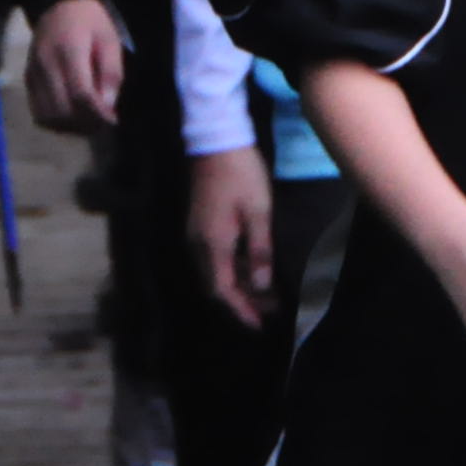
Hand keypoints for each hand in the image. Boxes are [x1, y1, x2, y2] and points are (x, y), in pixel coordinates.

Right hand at [24, 0, 124, 131]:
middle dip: (85, 123)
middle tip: (103, 124)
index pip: (81, 93)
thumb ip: (110, 72)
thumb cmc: (90, 22)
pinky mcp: (28, 80)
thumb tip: (107, 106)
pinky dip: (56, 122)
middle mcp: (46, 64)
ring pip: (48, 116)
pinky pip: (38, 112)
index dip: (98, 113)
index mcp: (69, 50)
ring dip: (70, 127)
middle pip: (63, 109)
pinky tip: (72, 118)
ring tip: (89, 123)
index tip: (112, 120)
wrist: (57, 6)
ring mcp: (33, 73)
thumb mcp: (109, 39)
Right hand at [187, 145, 275, 327]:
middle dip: (242, 301)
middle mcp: (198, 244)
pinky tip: (251, 267)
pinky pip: (213, 257)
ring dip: (238, 285)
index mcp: (212, 244)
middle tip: (270, 309)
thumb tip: (262, 286)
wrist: (216, 140)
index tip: (260, 325)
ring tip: (266, 292)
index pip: (222, 290)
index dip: (241, 310)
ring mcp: (195, 233)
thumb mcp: (258, 212)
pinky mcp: (199, 223)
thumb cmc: (242, 174)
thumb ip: (260, 251)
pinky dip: (232, 269)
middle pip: (216, 285)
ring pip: (214, 271)